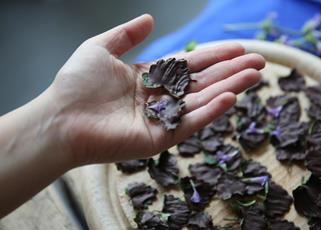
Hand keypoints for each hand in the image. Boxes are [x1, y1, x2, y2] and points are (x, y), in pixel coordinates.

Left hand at [49, 14, 264, 165]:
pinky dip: (210, 111)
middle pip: (202, 82)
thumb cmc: (76, 84)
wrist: (60, 118)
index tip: (238, 49)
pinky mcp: (160, 138)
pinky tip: (230, 97)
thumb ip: (127, 34)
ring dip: (229, 88)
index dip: (213, 56)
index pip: (189, 65)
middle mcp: (159, 98)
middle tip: (259, 62)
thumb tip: (151, 19)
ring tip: (254, 75)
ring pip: (202, 101)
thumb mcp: (101, 48)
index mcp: (148, 77)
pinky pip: (189, 123)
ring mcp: (162, 119)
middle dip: (230, 71)